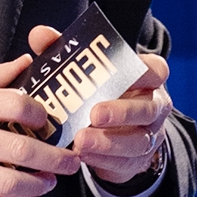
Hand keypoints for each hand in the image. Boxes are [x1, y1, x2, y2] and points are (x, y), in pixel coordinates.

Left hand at [27, 23, 172, 189]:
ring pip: (137, 140)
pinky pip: (123, 162)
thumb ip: (66, 52)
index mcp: (148, 79)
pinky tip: (80, 155)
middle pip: (147, 108)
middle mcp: (154, 107)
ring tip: (80, 141)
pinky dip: (102, 159)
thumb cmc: (99, 93)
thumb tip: (39, 34)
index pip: (156, 71)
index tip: (127, 72)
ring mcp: (149, 136)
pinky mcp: (136, 161)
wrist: (112, 131)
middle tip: (94, 113)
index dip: (145, 72)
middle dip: (122, 111)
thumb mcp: (87, 72)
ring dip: (108, 142)